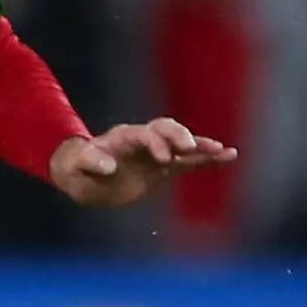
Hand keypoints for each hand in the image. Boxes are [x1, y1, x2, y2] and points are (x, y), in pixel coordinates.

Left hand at [50, 118, 236, 206]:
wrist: (85, 177)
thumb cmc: (79, 168)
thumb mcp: (79, 166)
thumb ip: (92, 162)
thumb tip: (109, 168)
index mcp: (124, 137)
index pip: (146, 134)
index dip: (157, 143)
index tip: (164, 159)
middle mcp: (144, 140)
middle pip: (167, 130)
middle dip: (179, 137)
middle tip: (189, 149)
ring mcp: (156, 152)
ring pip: (182, 144)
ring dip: (201, 146)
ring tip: (222, 150)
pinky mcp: (164, 167)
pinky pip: (189, 160)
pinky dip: (207, 159)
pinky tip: (227, 157)